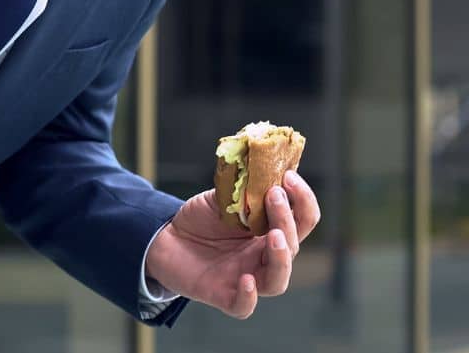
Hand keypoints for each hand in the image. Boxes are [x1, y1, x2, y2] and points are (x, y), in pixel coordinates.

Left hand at [144, 170, 320, 318]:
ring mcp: (247, 277)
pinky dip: (249, 297)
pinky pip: (244, 306)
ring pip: (278, 280)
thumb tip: (264, 162)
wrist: (165, 237)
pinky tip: (245, 280)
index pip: (302, 220)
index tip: (289, 176)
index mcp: (270, 231)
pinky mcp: (224, 294)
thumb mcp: (223, 196)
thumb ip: (245, 187)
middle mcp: (264, 256)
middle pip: (292, 246)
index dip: (303, 200)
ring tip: (273, 236)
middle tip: (274, 195)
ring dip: (281, 258)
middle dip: (287, 220)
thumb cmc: (200, 219)